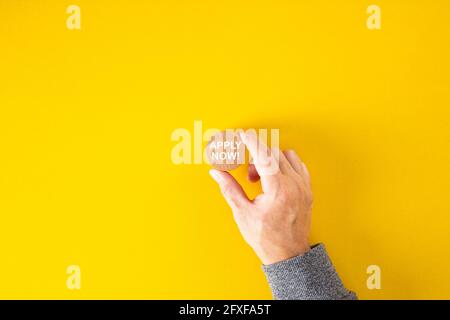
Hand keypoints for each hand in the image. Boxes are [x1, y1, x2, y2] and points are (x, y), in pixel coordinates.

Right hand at [209, 131, 312, 264]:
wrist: (289, 255)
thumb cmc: (267, 238)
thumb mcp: (243, 213)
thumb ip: (229, 189)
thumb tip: (216, 173)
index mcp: (278, 190)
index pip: (264, 156)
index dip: (252, 142)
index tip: (243, 135)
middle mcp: (294, 185)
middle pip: (274, 154)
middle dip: (258, 158)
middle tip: (250, 176)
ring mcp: (303, 187)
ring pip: (287, 157)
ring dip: (271, 161)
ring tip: (262, 179)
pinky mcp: (308, 190)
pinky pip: (299, 166)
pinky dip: (285, 165)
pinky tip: (276, 178)